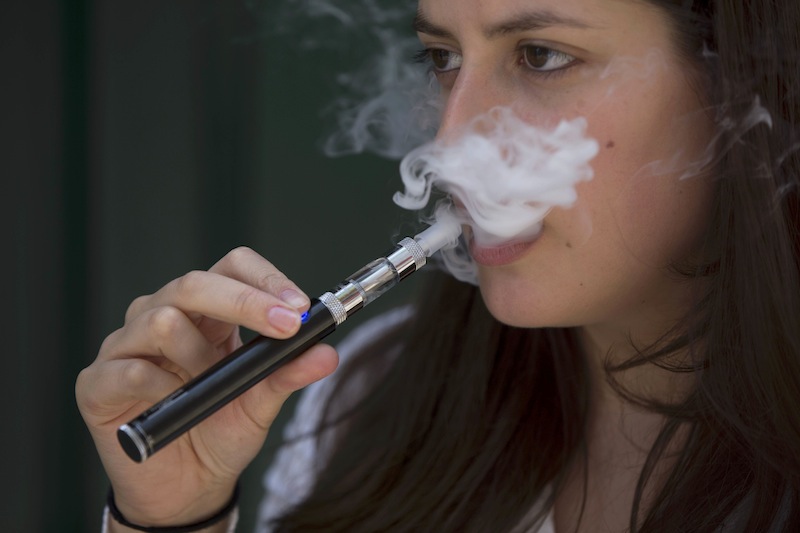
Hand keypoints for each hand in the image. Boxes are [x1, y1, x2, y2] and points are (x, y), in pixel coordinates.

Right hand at [76, 247, 337, 526]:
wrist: (186, 489)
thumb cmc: (220, 433)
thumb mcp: (261, 404)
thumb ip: (288, 375)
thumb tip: (326, 354)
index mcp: (207, 312)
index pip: (231, 268)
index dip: (264, 279)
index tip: (298, 307)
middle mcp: (162, 315)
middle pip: (194, 283)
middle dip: (245, 302)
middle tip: (284, 327)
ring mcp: (126, 346)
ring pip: (161, 319)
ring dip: (198, 356)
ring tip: (211, 387)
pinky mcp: (98, 383)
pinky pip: (130, 370)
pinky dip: (163, 389)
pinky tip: (177, 406)